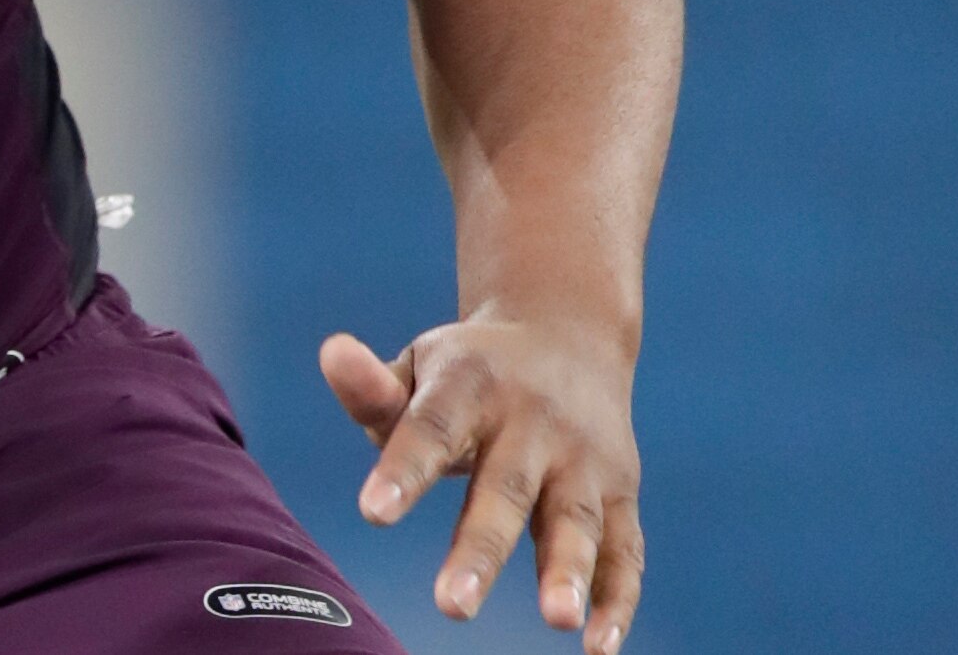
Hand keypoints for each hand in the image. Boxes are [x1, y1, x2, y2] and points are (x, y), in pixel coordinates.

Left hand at [318, 314, 642, 653]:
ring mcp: (583, 458)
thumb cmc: (469, 371)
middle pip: (506, 487)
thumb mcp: (421, 367)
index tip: (373, 512)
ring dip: (568, 571)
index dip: (404, 469)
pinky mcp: (621, 492)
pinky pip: (625, 549)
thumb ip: (373, 387)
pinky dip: (617, 598)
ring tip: (557, 621)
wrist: (567, 333)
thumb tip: (332, 355)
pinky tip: (598, 647)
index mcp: (472, 384)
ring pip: (576, 519)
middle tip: (451, 607)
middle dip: (482, 549)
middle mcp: (534, 420)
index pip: (432, 427)